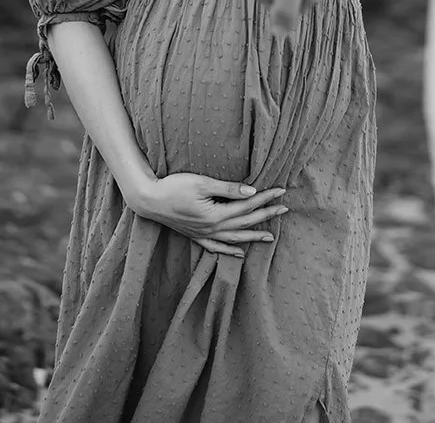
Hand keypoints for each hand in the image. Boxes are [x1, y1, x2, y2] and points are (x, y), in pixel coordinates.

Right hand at [126, 173, 288, 257]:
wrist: (150, 200)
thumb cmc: (174, 187)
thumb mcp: (202, 182)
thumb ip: (228, 189)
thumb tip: (251, 192)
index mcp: (215, 215)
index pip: (247, 207)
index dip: (265, 198)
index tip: (281, 192)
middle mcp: (212, 229)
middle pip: (245, 224)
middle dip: (266, 216)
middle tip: (284, 210)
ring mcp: (203, 235)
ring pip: (234, 239)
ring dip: (253, 237)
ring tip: (270, 236)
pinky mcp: (196, 236)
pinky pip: (217, 247)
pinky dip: (230, 251)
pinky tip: (240, 252)